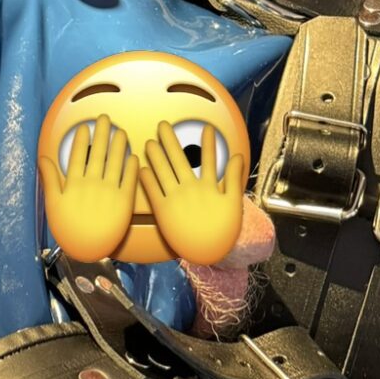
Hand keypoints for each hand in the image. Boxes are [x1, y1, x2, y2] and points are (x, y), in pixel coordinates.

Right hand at [40, 114, 138, 261]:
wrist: (87, 249)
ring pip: (114, 162)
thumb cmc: (68, 229)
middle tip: (106, 119)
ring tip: (121, 132)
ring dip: (118, 145)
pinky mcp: (123, 202)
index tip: (85, 127)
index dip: (82, 139)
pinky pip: (129, 180)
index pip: (78, 155)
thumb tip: (42, 159)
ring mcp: (108, 192)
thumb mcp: (52, 203)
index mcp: (74, 184)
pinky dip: (131, 167)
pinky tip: (134, 156)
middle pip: (98, 153)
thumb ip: (49, 179)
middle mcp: (91, 184)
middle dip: (102, 133)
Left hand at [140, 121, 247, 265]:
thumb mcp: (234, 204)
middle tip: (162, 125)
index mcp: (209, 188)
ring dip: (156, 155)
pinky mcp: (162, 211)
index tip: (206, 127)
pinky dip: (147, 179)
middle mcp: (190, 190)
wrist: (206, 253)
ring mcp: (175, 199)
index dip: (208, 142)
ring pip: (164, 171)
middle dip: (170, 140)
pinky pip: (153, 191)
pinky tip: (141, 168)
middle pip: (179, 159)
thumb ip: (235, 179)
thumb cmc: (222, 232)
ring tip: (150, 141)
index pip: (209, 159)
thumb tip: (238, 156)